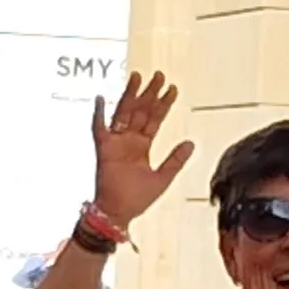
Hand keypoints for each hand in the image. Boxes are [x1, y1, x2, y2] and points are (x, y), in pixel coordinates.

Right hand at [88, 70, 193, 226]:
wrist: (118, 213)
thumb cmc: (137, 199)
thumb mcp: (162, 178)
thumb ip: (175, 160)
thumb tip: (190, 143)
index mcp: (142, 146)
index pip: (155, 119)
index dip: (164, 104)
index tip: (172, 88)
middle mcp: (129, 141)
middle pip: (140, 111)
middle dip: (150, 93)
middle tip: (159, 75)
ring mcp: (116, 143)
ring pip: (124, 113)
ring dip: (130, 95)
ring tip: (137, 77)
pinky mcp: (103, 150)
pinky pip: (99, 128)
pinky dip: (98, 114)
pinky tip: (101, 98)